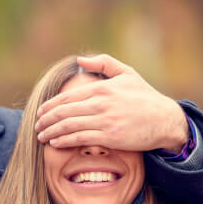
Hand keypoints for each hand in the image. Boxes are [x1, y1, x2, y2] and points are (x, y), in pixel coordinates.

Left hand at [35, 54, 187, 152]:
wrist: (165, 120)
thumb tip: (80, 60)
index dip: (51, 106)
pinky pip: (81, 138)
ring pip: (69, 126)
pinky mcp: (110, 137)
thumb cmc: (146, 97)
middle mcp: (101, 103)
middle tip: (36, 126)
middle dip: (46, 120)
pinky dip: (65, 141)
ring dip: (52, 132)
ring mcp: (105, 120)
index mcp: (102, 88)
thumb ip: (103, 64)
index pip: (68, 97)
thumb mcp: (127, 73)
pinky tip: (56, 143)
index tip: (41, 112)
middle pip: (64, 111)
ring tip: (42, 137)